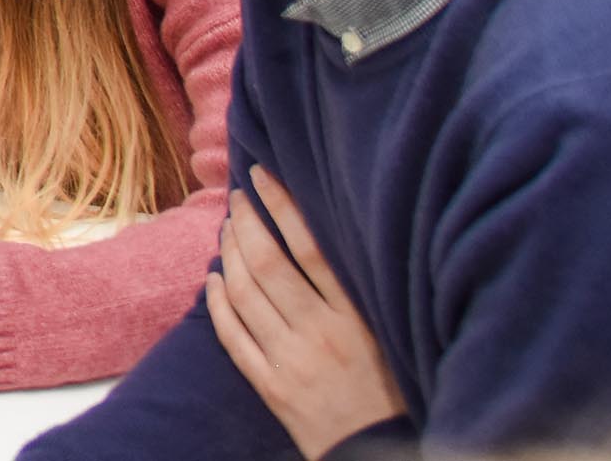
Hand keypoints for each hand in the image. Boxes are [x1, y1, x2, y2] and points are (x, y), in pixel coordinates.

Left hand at [208, 167, 406, 456]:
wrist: (385, 454)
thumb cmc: (398, 393)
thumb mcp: (393, 335)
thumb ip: (363, 294)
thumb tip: (330, 238)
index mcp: (357, 318)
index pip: (311, 248)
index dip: (282, 206)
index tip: (262, 176)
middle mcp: (321, 334)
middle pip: (269, 264)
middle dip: (246, 223)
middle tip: (236, 198)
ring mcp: (291, 362)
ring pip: (245, 294)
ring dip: (229, 255)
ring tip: (226, 228)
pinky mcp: (272, 388)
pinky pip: (233, 338)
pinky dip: (217, 304)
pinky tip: (212, 279)